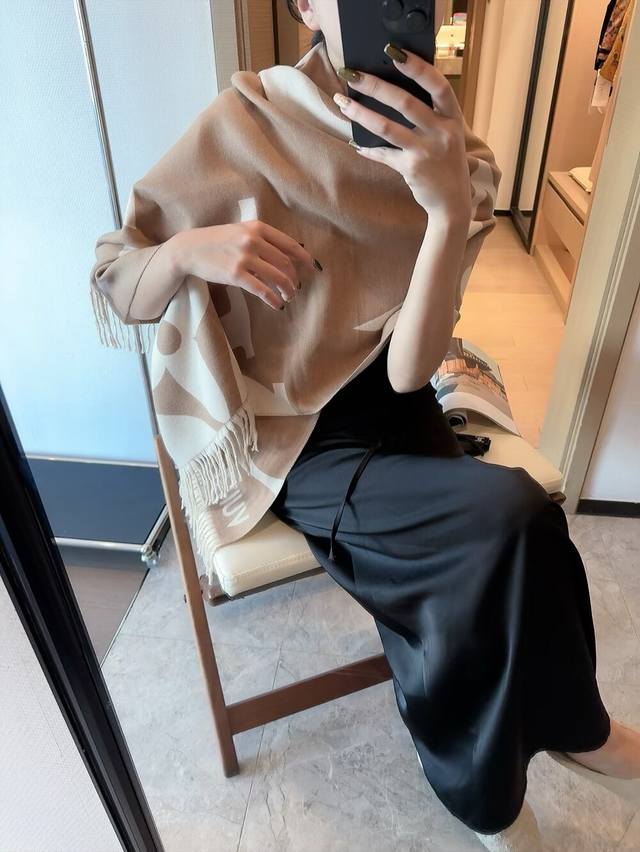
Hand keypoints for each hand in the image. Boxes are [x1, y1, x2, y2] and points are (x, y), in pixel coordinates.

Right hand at [169, 220, 317, 310]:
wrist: (190, 248)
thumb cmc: (217, 241)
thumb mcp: (240, 231)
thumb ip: (261, 239)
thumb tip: (286, 256)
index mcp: (257, 228)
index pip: (289, 244)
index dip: (305, 258)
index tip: (313, 268)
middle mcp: (253, 240)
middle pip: (285, 263)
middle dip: (294, 278)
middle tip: (295, 288)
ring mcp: (244, 257)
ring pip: (277, 277)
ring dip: (287, 290)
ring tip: (288, 298)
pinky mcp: (235, 274)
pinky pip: (261, 290)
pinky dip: (272, 300)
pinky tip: (276, 305)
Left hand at [334, 46, 472, 223]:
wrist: (452, 203)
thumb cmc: (446, 164)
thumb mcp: (448, 135)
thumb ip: (431, 115)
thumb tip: (394, 92)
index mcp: (453, 119)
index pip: (438, 86)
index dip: (418, 68)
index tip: (395, 53)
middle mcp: (442, 133)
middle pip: (406, 103)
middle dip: (375, 86)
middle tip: (352, 74)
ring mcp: (426, 151)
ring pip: (387, 127)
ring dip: (361, 113)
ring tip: (342, 103)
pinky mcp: (411, 169)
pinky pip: (383, 154)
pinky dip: (368, 148)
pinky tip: (355, 142)